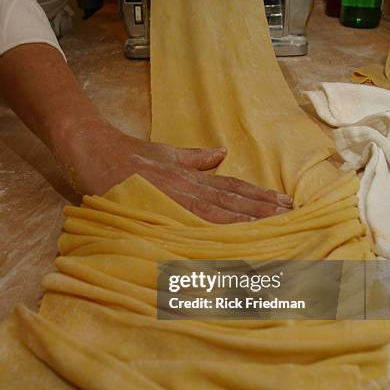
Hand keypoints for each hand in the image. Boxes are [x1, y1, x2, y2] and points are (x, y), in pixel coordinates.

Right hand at [69, 125, 292, 223]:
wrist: (94, 150)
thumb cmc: (128, 154)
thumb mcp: (166, 153)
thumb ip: (195, 158)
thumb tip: (221, 153)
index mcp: (192, 175)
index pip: (234, 187)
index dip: (261, 196)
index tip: (286, 203)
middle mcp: (190, 185)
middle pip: (234, 200)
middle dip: (265, 210)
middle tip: (294, 218)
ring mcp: (176, 197)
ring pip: (220, 211)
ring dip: (249, 219)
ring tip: (276, 227)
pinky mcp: (160, 206)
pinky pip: (193, 221)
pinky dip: (215, 230)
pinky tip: (234, 239)